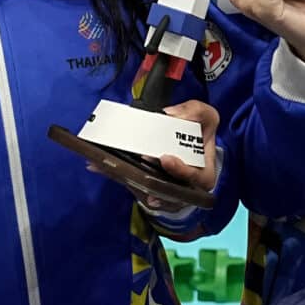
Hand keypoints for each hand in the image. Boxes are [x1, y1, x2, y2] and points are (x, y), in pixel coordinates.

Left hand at [94, 99, 221, 214]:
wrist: (187, 147)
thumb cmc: (198, 134)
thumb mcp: (206, 118)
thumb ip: (195, 112)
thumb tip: (170, 114)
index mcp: (202, 176)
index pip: (196, 179)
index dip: (181, 171)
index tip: (165, 159)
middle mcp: (182, 190)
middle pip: (165, 190)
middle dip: (150, 178)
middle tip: (138, 160)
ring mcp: (161, 193)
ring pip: (142, 189)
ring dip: (126, 177)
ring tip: (109, 166)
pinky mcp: (144, 189)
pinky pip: (128, 184)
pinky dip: (114, 174)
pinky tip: (97, 165)